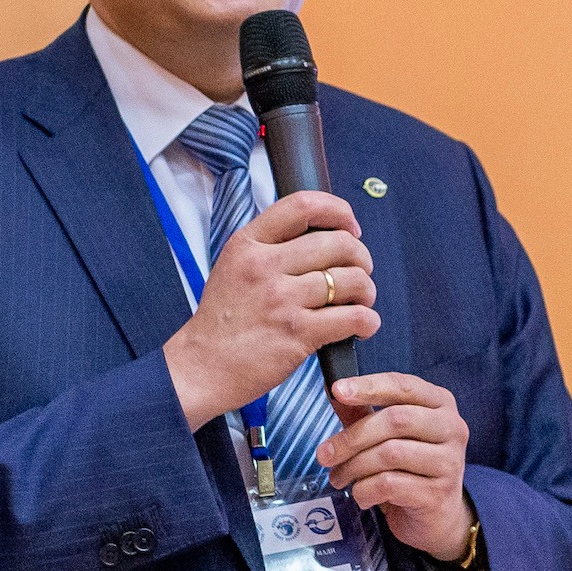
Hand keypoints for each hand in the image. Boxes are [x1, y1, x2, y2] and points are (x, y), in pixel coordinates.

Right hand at [162, 192, 379, 430]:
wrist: (203, 366)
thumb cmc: (224, 320)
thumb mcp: (234, 266)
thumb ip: (271, 246)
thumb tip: (324, 234)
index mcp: (248, 244)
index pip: (303, 205)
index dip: (338, 211)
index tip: (350, 226)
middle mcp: (265, 266)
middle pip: (338, 243)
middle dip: (362, 257)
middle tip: (360, 272)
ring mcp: (282, 300)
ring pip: (351, 280)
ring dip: (367, 291)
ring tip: (360, 301)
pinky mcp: (297, 333)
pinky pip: (353, 317)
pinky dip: (368, 321)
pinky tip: (363, 325)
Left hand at [319, 372, 474, 561]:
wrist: (437, 517)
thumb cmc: (410, 468)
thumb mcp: (387, 436)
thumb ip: (362, 412)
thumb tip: (332, 389)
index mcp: (440, 404)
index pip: (403, 386)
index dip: (369, 386)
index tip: (337, 390)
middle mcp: (451, 428)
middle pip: (395, 420)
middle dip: (352, 437)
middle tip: (325, 454)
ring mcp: (448, 462)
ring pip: (390, 454)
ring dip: (354, 467)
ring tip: (339, 478)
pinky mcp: (437, 493)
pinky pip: (389, 484)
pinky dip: (365, 490)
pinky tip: (361, 495)